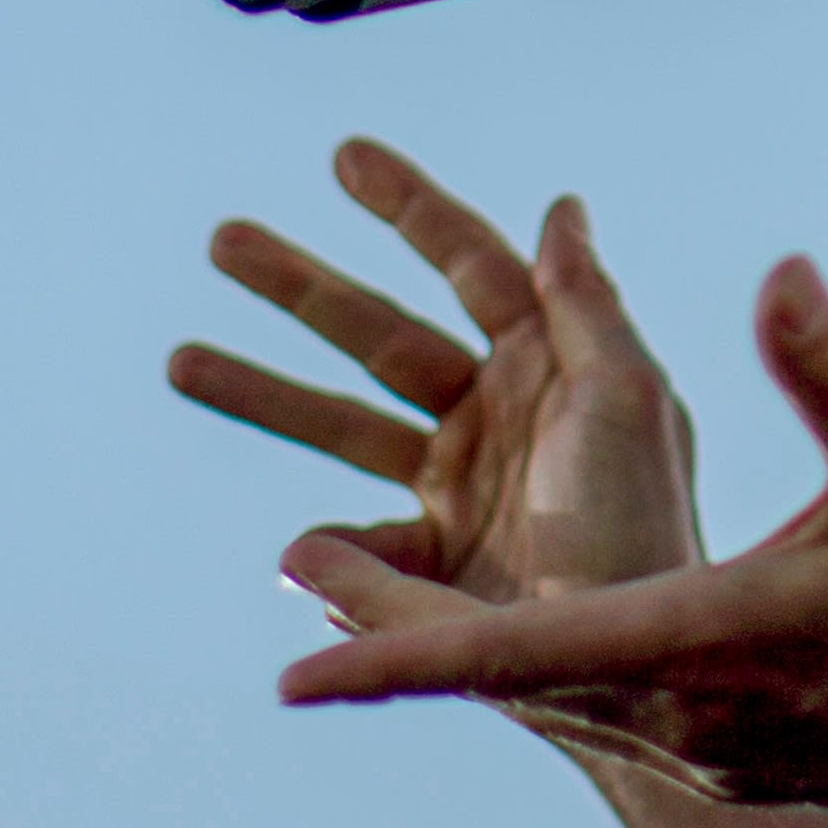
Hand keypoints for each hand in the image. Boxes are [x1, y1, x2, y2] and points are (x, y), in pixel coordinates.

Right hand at [168, 138, 703, 606]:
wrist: (634, 672)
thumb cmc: (646, 527)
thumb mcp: (627, 401)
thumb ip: (586, 306)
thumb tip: (561, 209)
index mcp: (546, 366)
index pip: (471, 267)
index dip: (412, 209)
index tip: (343, 155)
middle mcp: (494, 419)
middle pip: (380, 334)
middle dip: (301, 287)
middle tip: (222, 240)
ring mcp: (455, 494)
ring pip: (339, 425)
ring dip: (262, 391)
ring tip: (181, 360)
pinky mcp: (427, 572)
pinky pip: (354, 548)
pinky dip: (326, 552)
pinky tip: (307, 559)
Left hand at [270, 253, 827, 827]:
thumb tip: (775, 272)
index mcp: (698, 644)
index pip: (510, 654)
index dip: (393, 654)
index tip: (288, 676)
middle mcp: (680, 717)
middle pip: (497, 679)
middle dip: (388, 632)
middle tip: (292, 575)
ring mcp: (702, 754)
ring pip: (542, 704)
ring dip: (448, 656)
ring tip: (362, 612)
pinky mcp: (731, 763)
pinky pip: (595, 719)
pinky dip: (528, 676)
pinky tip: (512, 650)